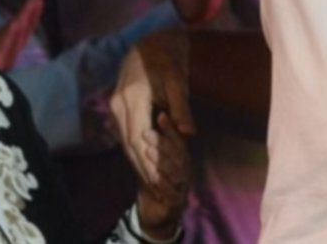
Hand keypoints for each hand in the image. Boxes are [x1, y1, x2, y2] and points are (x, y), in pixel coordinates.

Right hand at [111, 32, 194, 186]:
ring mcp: (115, 106)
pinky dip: (134, 151)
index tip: (160, 180)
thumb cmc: (167, 60)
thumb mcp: (177, 81)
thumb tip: (188, 133)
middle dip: (142, 168)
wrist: (151, 42)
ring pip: (124, 141)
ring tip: (151, 183)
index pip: (137, 139)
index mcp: (131, 99)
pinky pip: (124, 134)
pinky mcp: (117, 107)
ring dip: (137, 162)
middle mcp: (117, 105)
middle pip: (128, 144)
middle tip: (157, 190)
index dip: (148, 162)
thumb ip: (181, 107)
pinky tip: (144, 163)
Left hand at [133, 112, 190, 239]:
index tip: (160, 115)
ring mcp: (183, 186)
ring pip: (178, 172)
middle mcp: (185, 169)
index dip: (169, 128)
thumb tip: (141, 119)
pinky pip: (173, 193)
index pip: (178, 140)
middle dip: (163, 142)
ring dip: (163, 161)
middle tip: (147, 133)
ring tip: (149, 152)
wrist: (153, 211)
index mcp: (180, 156)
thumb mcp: (149, 159)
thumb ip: (149, 142)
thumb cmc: (151, 180)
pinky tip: (155, 178)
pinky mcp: (177, 203)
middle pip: (179, 153)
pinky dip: (164, 185)